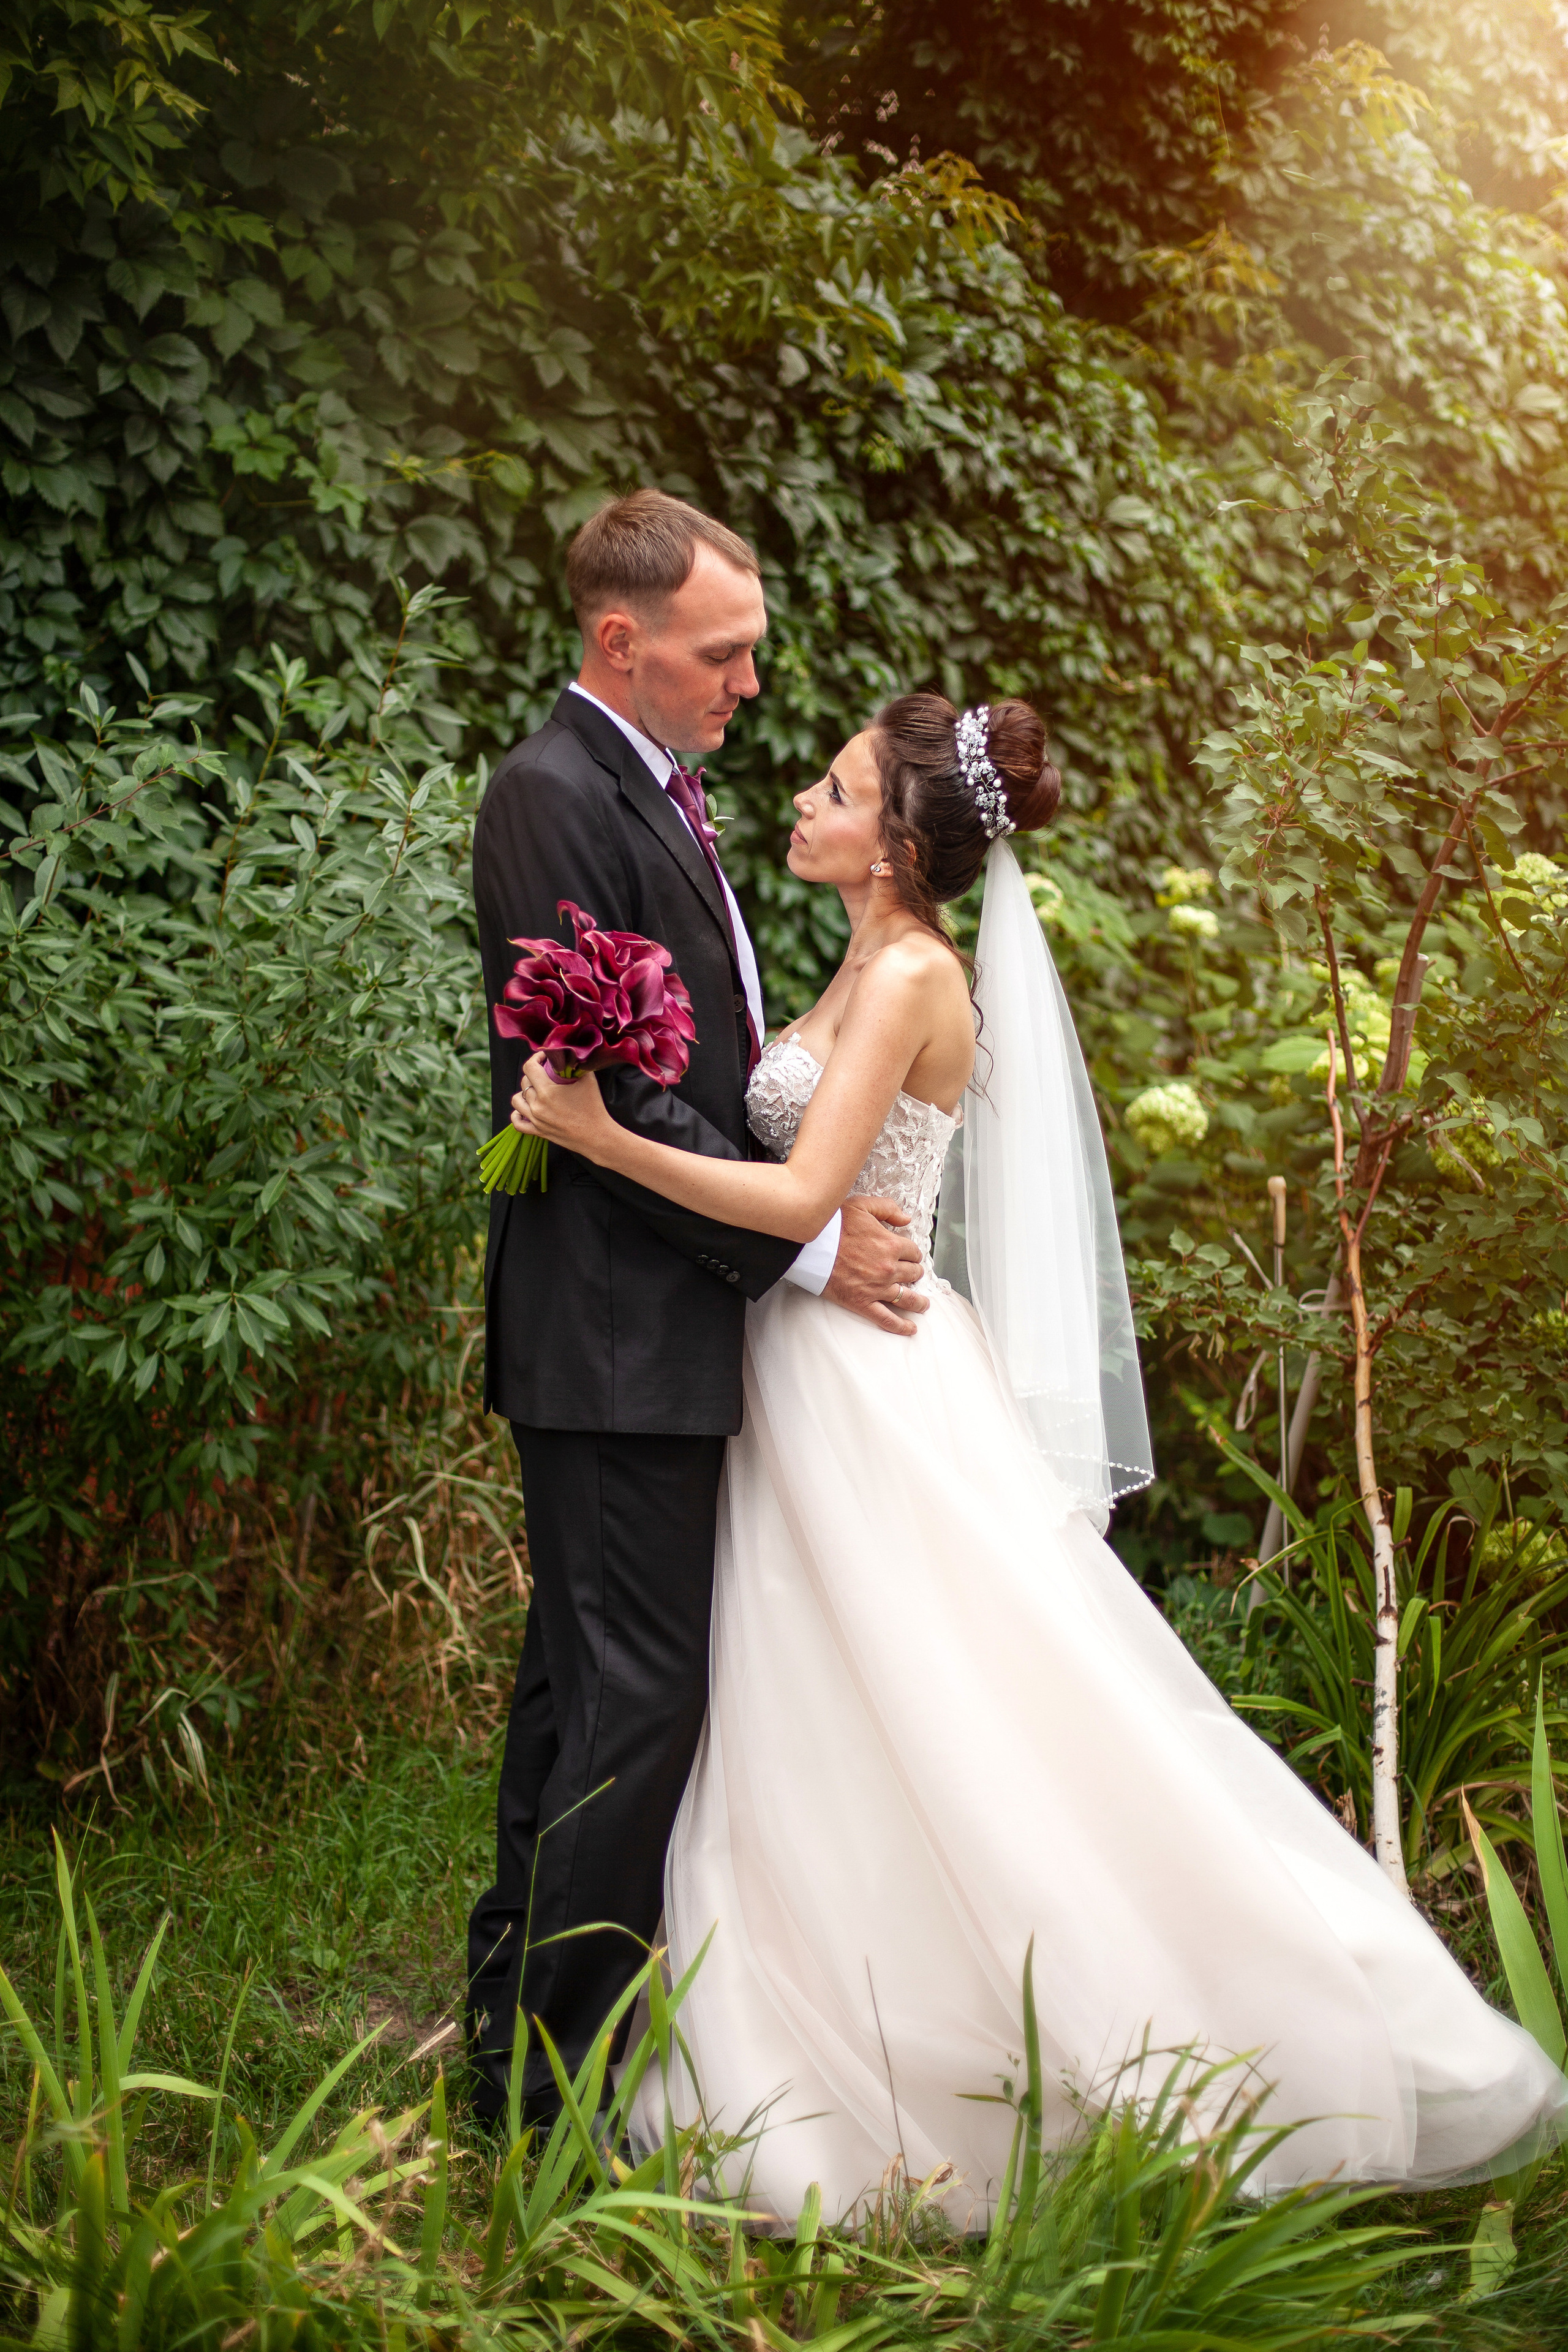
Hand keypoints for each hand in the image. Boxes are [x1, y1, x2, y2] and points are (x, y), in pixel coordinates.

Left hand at [511, 1052, 615, 1158]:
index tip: (543, 1057)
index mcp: (547, 1092)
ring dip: (524, 1092)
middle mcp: (537, 1106)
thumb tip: (570, 1053)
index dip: (535, 1057)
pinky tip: (524, 1108)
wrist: (597, 1136)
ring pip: (516, 1100)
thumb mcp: (588, 1080)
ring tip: (536, 1090)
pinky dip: (517, 1114)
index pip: (530, 1067)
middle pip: (524, 1082)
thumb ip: (576, 1064)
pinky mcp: (538, 1131)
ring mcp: (536, 1120)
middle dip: (534, 1074)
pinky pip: (517, 1123)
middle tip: (545, 1073)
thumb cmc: (594, 1109)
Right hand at [822, 1196, 928, 1335]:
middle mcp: (888, 1269)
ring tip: (923, 1305)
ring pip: (907, 1298)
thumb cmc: (833, 1225)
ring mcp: (877, 1288)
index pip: (913, 1252)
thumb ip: (887, 1208)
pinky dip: (900, 1326)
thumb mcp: (862, 1206)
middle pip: (913, 1274)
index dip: (912, 1253)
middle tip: (913, 1275)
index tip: (910, 1256)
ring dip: (918, 1302)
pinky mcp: (863, 1302)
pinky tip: (910, 1329)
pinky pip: (886, 1318)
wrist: (810, 1247)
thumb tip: (906, 1218)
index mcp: (891, 1245)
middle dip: (915, 1274)